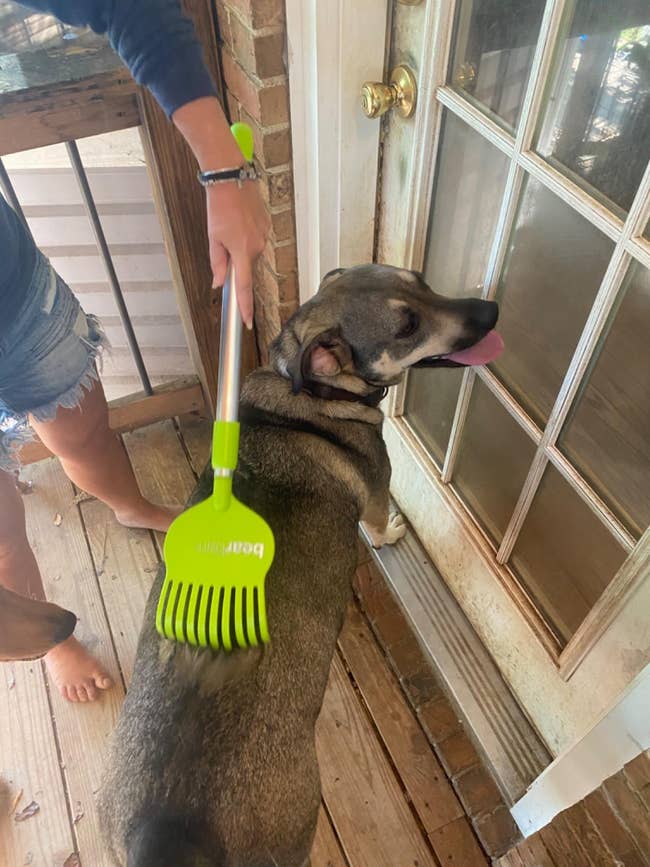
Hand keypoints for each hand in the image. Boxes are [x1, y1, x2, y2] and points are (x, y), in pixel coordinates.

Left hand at [172, 97, 270, 327]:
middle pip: (246, 266)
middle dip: (236, 261)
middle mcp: (258, 246)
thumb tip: (220, 283)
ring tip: (228, 225)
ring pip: (250, 252)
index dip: (245, 306)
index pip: (245, 287)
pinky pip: (255, 239)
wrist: (231, 176)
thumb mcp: (213, 237)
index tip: (246, 322)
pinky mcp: (267, 225)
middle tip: (222, 239)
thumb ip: (217, 263)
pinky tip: (238, 221)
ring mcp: (264, 235)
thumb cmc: (219, 205)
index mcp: (243, 251)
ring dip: (239, 246)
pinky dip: (246, 236)